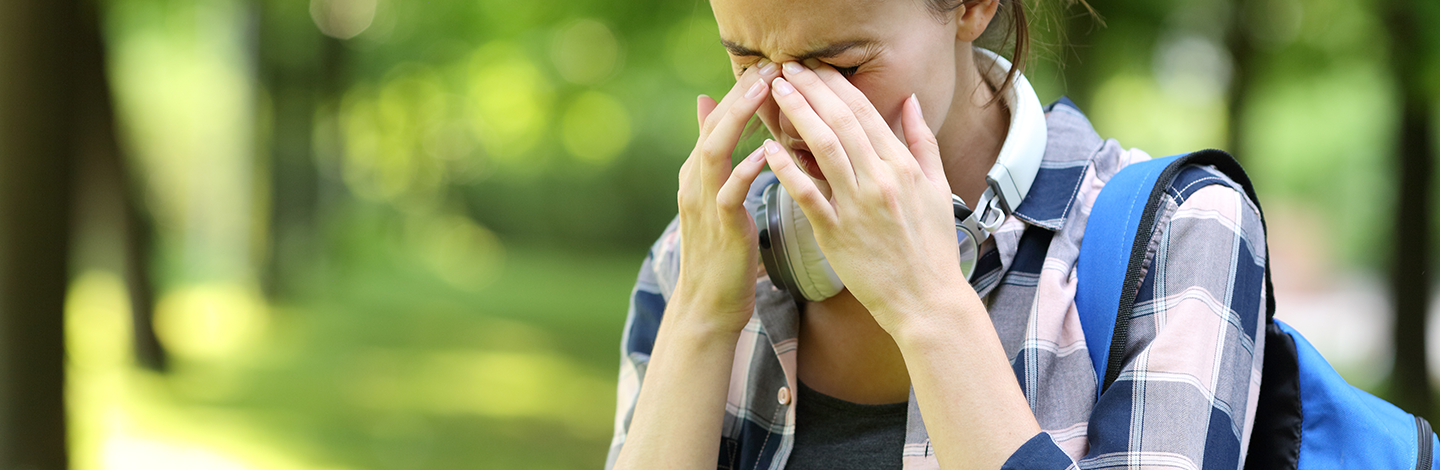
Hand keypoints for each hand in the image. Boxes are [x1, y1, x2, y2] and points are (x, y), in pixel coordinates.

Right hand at [670, 60, 781, 335]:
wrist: (708, 306)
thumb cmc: (724, 253)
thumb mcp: (719, 200)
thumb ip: (718, 158)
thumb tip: (712, 113)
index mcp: (698, 174)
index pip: (717, 122)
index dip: (740, 93)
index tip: (769, 67)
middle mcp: (695, 183)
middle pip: (714, 126)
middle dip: (741, 95)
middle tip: (769, 67)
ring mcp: (704, 204)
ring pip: (716, 151)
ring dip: (740, 119)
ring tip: (765, 93)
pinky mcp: (720, 228)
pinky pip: (730, 193)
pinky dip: (746, 170)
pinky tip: (765, 154)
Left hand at [764, 60, 972, 333]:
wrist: (927, 300)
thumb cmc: (932, 248)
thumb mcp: (938, 188)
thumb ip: (923, 142)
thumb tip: (911, 101)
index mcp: (903, 167)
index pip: (866, 114)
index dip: (837, 86)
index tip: (816, 67)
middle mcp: (881, 180)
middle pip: (842, 122)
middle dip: (812, 90)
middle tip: (787, 67)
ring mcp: (857, 206)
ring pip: (824, 149)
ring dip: (798, 115)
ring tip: (777, 92)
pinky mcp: (836, 233)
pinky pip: (808, 195)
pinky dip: (788, 170)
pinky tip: (769, 149)